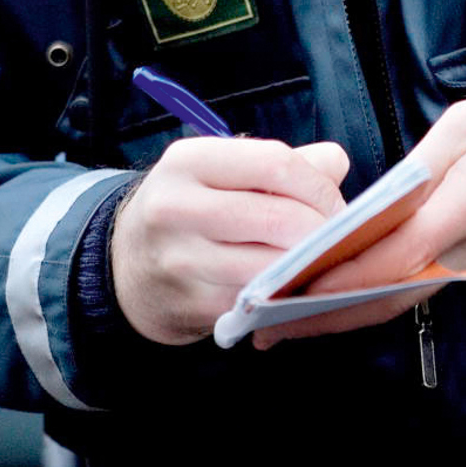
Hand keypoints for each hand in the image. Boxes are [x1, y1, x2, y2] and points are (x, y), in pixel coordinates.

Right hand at [110, 137, 348, 343]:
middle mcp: (176, 207)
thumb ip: (283, 163)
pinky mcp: (192, 305)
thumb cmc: (194, 208)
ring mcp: (181, 260)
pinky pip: (259, 300)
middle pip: (279, 218)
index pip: (276, 164)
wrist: (129, 265)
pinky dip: (287, 294)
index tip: (334, 205)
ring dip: (309, 266)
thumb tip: (336, 162)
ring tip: (319, 260)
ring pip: (272, 265)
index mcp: (189, 160)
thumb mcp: (223, 171)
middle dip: (322, 231)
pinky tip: (293, 286)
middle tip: (336, 238)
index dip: (319, 186)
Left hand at [254, 90, 465, 346]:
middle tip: (264, 324)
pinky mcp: (459, 268)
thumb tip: (370, 205)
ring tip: (277, 324)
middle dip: (325, 313)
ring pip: (396, 302)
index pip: (401, 250)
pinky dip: (360, 305)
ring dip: (336, 318)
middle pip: (390, 293)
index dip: (346, 270)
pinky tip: (321, 305)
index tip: (294, 283)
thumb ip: (421, 165)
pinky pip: (406, 294)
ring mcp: (464, 265)